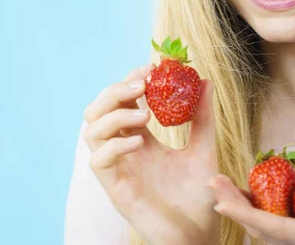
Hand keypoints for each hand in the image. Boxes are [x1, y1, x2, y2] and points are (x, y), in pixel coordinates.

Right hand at [83, 64, 219, 244]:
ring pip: (90, 131)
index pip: (122, 101)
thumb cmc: (198, 195)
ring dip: (114, 115)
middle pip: (97, 110)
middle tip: (141, 84)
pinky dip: (115, 145)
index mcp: (140, 139)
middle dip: (114, 91)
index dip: (130, 80)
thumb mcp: (203, 148)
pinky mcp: (116, 188)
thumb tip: (204, 81)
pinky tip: (140, 142)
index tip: (150, 67)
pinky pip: (98, 161)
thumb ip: (202, 117)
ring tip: (145, 114)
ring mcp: (118, 169)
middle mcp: (124, 151)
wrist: (199, 234)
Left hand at [206, 174, 294, 244]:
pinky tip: (247, 195)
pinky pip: (278, 223)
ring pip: (267, 227)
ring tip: (221, 186)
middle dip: (236, 207)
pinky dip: (259, 208)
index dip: (248, 216)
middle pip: (264, 230)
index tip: (222, 202)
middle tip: (212, 183)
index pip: (278, 230)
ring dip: (243, 207)